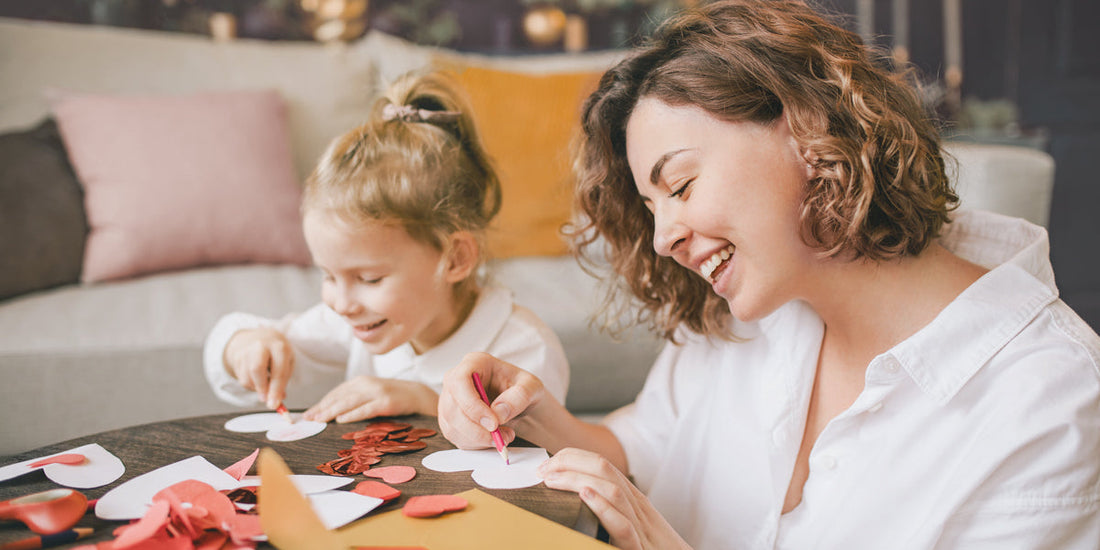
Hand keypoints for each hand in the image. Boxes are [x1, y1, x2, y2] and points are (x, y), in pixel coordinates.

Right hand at [223, 328, 294, 408]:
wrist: (259, 337)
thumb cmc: (277, 352)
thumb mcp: (286, 361)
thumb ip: (283, 380)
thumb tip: (277, 399)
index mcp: (279, 347)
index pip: (278, 371)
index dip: (276, 390)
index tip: (274, 404)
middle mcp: (261, 346)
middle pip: (257, 369)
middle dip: (261, 388)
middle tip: (266, 399)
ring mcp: (247, 351)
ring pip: (247, 377)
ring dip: (256, 388)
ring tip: (264, 385)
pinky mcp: (237, 357)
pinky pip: (242, 378)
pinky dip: (250, 384)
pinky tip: (256, 379)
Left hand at [303, 376, 437, 422]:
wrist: (417, 395)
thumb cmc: (391, 398)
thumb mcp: (371, 394)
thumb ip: (354, 400)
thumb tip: (332, 412)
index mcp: (360, 381)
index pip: (336, 393)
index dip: (321, 403)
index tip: (308, 414)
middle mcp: (366, 384)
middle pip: (340, 397)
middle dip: (322, 408)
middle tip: (308, 419)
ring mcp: (377, 392)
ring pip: (349, 402)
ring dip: (332, 411)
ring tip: (319, 420)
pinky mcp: (386, 402)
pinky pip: (366, 409)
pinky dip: (352, 414)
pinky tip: (341, 420)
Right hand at [437, 352, 547, 449]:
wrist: (519, 402)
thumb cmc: (523, 388)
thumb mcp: (532, 387)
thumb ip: (519, 397)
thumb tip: (498, 414)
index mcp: (474, 362)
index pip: (459, 381)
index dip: (472, 405)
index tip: (493, 423)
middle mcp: (456, 379)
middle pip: (452, 408)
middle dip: (477, 429)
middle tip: (501, 437)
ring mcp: (449, 399)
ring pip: (452, 425)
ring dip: (477, 439)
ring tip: (503, 437)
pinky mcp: (450, 418)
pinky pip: (455, 436)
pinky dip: (474, 444)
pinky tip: (492, 439)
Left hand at [538, 448, 691, 549]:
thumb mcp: (633, 525)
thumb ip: (610, 510)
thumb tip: (577, 498)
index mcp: (634, 500)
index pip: (602, 464)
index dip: (572, 458)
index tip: (547, 464)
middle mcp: (637, 507)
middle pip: (604, 468)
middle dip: (570, 462)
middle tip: (542, 470)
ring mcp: (640, 526)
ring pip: (611, 490)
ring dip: (577, 479)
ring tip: (553, 479)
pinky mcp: (639, 548)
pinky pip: (622, 525)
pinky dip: (603, 508)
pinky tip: (585, 497)